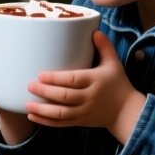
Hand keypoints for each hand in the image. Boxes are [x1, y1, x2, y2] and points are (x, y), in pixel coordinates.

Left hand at [28, 30, 146, 143]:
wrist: (126, 111)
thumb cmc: (118, 84)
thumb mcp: (114, 63)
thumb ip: (104, 47)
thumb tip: (95, 30)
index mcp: (95, 81)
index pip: (73, 80)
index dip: (56, 79)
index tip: (41, 75)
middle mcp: (89, 97)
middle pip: (64, 96)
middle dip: (45, 92)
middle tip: (30, 86)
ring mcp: (84, 111)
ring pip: (61, 113)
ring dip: (42, 110)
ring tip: (27, 104)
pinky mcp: (80, 121)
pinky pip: (62, 123)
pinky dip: (46, 121)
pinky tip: (33, 116)